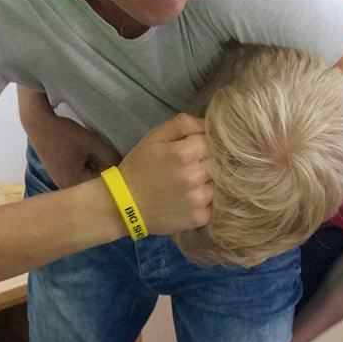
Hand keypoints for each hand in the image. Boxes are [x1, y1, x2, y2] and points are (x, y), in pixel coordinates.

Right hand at [47, 117, 121, 186]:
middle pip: (94, 182)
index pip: (103, 184)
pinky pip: (78, 172)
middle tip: (108, 154)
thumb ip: (110, 156)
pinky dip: (84, 163)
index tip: (117, 161)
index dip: (113, 172)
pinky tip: (84, 152)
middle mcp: (65, 187)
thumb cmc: (63, 133)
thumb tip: (124, 166)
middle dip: (103, 169)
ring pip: (86, 176)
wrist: (38, 122)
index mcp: (74, 184)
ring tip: (94, 151)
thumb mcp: (91, 143)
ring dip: (93, 165)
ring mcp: (60, 180)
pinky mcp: (58, 173)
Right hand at [118, 114, 211, 233]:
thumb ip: (183, 124)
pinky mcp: (200, 217)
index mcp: (185, 154)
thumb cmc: (139, 167)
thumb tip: (208, 124)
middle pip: (219, 162)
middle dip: (207, 163)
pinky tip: (190, 199)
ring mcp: (199, 199)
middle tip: (191, 167)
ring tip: (190, 184)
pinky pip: (215, 204)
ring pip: (219, 183)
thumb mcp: (154, 137)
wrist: (123, 205)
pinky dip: (206, 201)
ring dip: (209, 182)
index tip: (192, 150)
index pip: (212, 141)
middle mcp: (195, 176)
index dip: (202, 144)